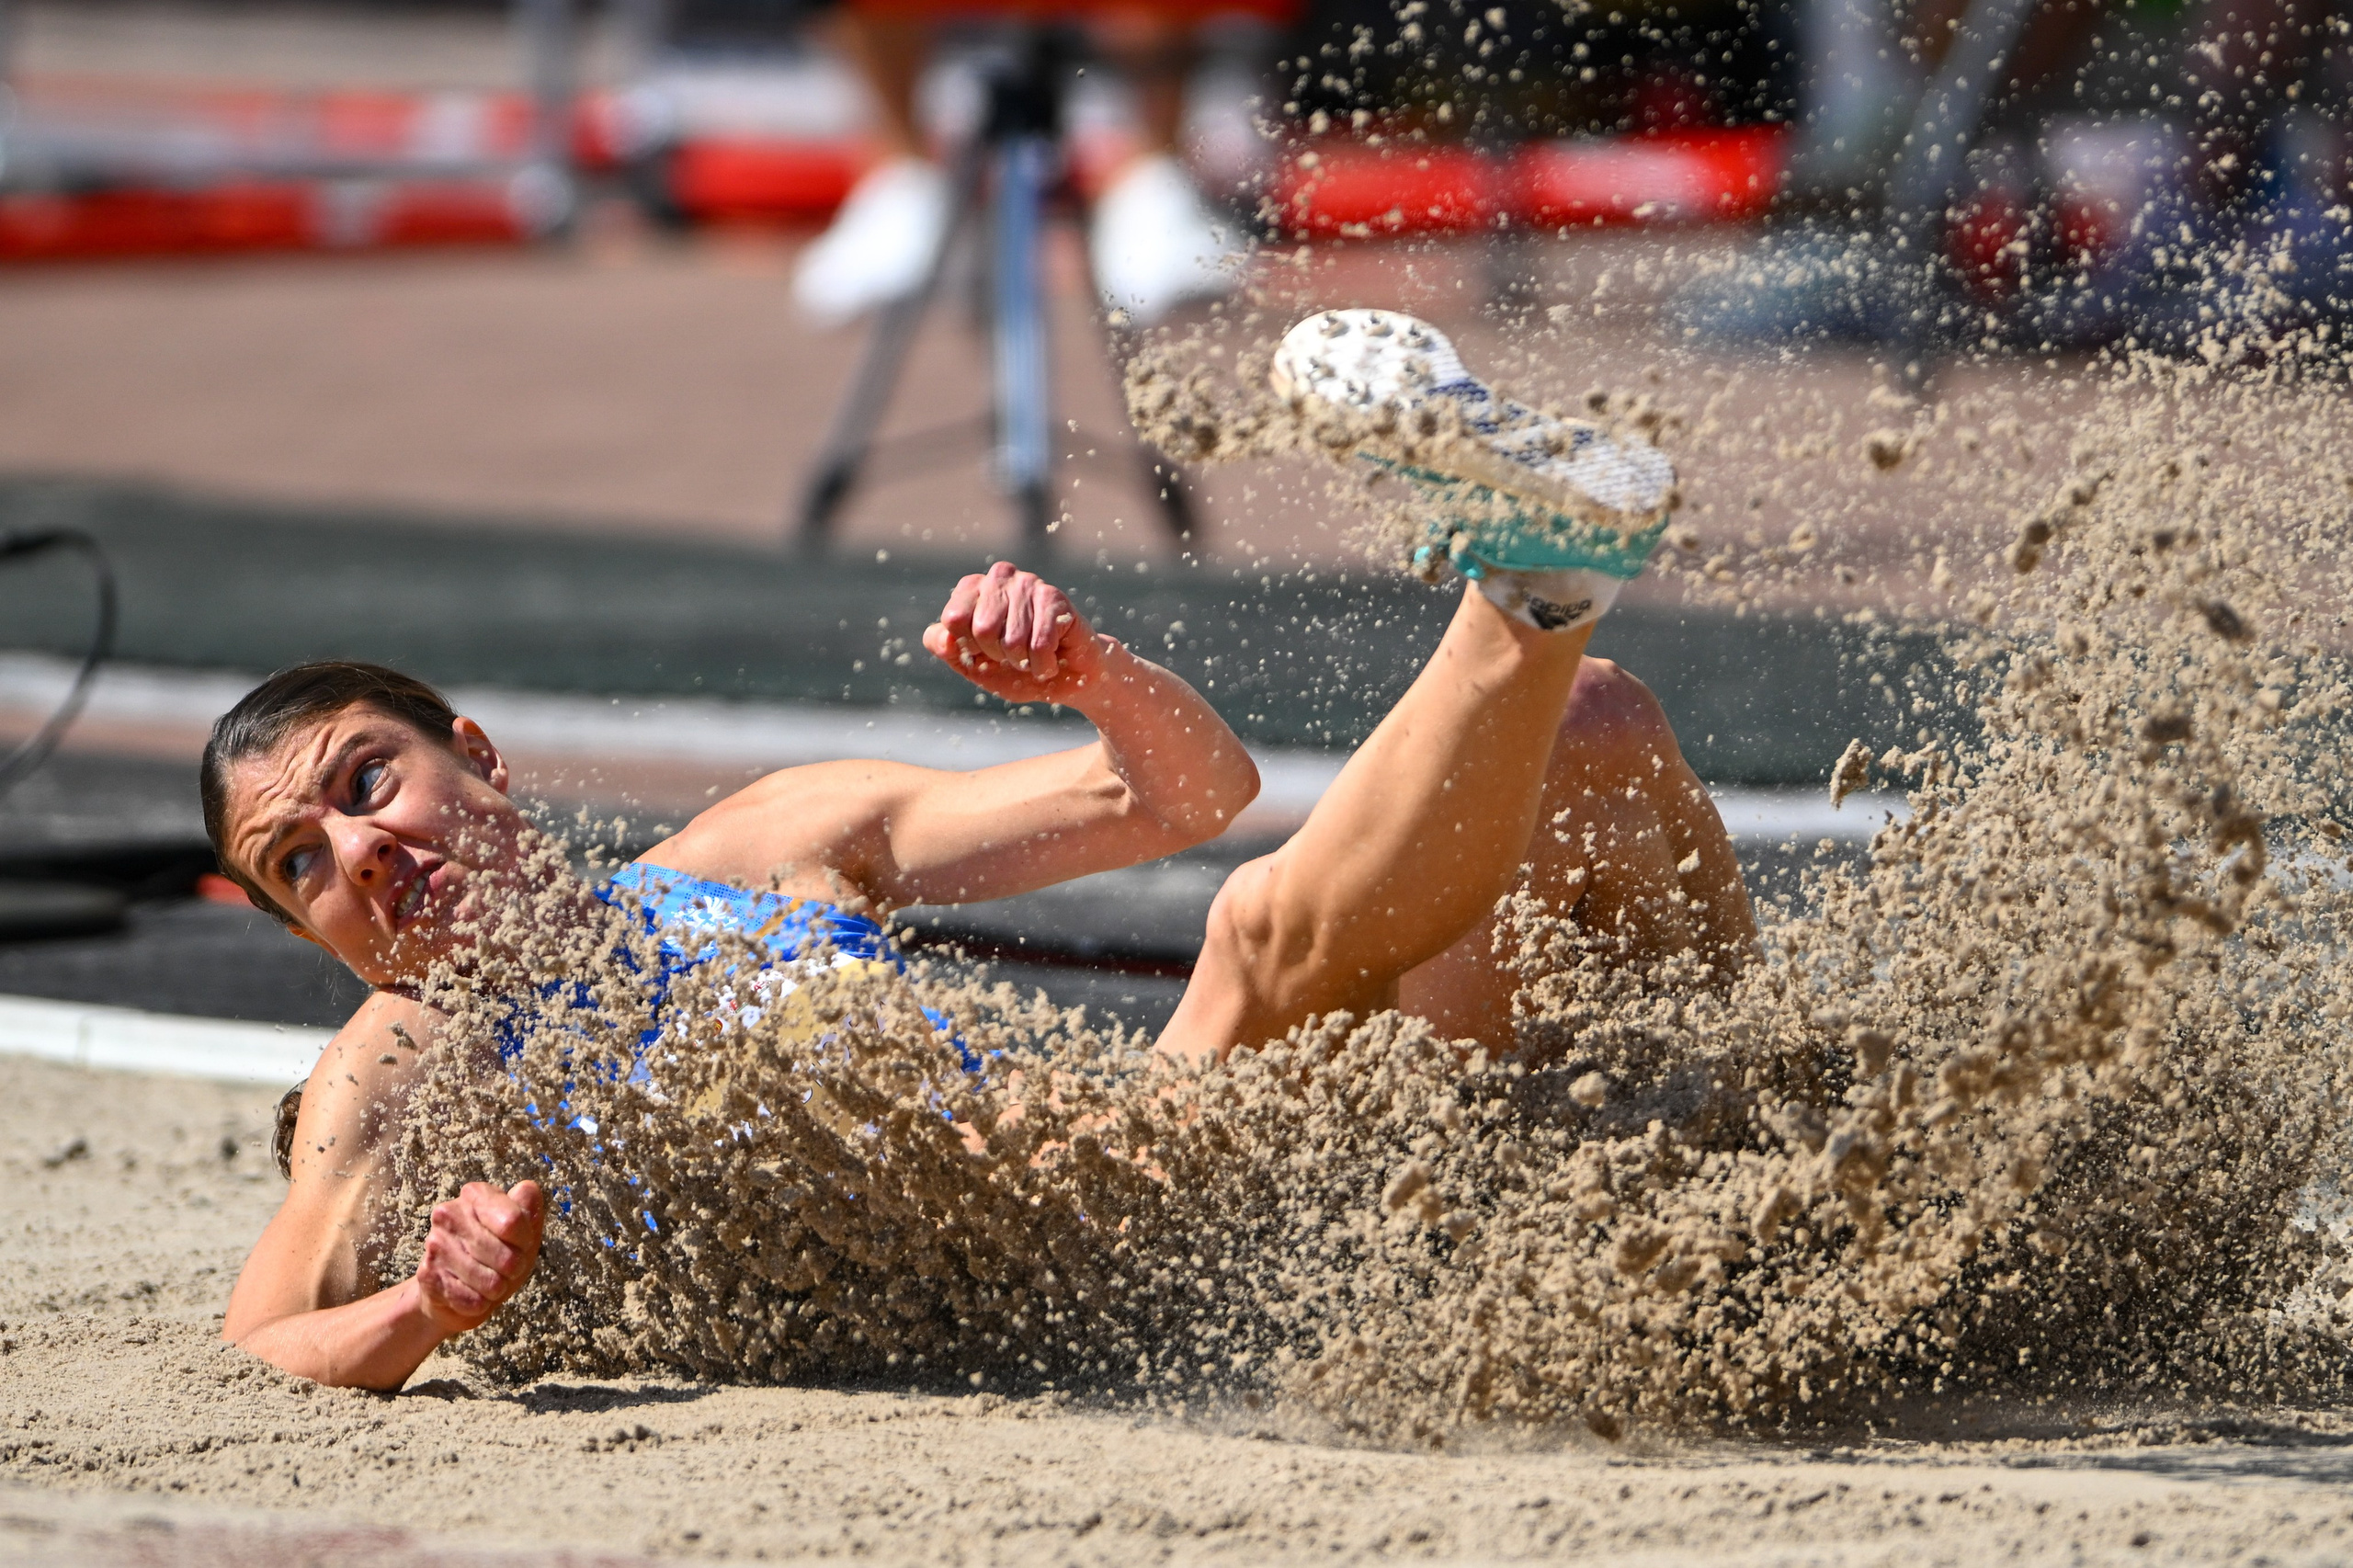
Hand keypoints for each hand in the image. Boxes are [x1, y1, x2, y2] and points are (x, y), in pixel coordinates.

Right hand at [413, 1180, 543, 1334]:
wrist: (456, 1290)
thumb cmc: (497, 1254)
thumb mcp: (522, 1231)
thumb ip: (528, 1209)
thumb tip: (528, 1188)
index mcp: (476, 1195)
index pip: (514, 1222)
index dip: (525, 1241)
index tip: (520, 1243)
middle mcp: (449, 1213)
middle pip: (507, 1257)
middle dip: (513, 1270)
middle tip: (505, 1268)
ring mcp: (436, 1244)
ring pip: (491, 1282)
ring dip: (497, 1289)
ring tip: (487, 1280)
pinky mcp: (427, 1275)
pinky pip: (472, 1300)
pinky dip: (479, 1303)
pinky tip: (470, 1292)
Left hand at [923, 562, 1115, 705]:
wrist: (1070, 680)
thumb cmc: (1019, 669)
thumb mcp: (974, 666)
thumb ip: (948, 650)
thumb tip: (941, 636)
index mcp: (972, 588)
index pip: (953, 619)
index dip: (970, 648)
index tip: (987, 651)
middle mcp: (999, 577)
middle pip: (982, 629)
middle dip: (999, 655)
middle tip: (1015, 655)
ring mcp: (1029, 583)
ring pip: (1012, 640)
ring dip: (1024, 662)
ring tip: (1034, 655)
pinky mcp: (1055, 598)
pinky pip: (1039, 645)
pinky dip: (1044, 665)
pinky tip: (1054, 657)